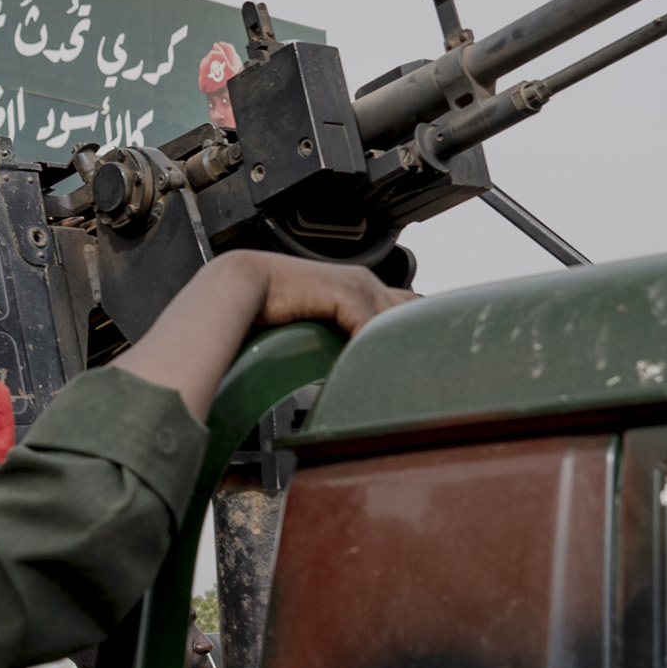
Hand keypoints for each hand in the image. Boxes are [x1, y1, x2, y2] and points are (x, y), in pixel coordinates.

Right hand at [114, 251, 415, 423]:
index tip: (419, 361)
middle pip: (413, 312)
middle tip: (426, 378)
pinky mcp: (347, 293)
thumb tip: (345, 375)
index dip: (411, 331)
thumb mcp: (313, 326)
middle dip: (419, 341)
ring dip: (400, 353)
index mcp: (359, 287)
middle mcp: (365, 282)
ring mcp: (359, 285)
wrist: (240, 286)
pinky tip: (377, 375)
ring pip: (397, 322)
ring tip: (407, 386)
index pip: (403, 306)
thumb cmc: (268, 310)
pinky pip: (374, 327)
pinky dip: (376, 352)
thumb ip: (333, 339)